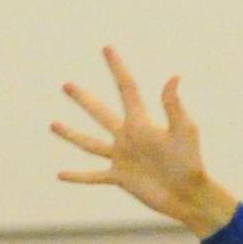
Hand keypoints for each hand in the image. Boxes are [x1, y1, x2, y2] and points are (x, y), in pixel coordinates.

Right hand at [53, 46, 237, 236]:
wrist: (188, 194)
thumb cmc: (190, 162)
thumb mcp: (183, 131)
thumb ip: (173, 106)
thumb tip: (174, 77)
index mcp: (140, 123)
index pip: (126, 89)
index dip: (117, 68)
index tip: (107, 49)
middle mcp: (127, 138)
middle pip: (99, 113)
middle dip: (83, 99)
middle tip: (66, 85)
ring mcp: (122, 158)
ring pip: (89, 144)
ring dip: (71, 134)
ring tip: (52, 124)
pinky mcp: (120, 178)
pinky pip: (93, 176)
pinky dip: (78, 176)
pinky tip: (60, 174)